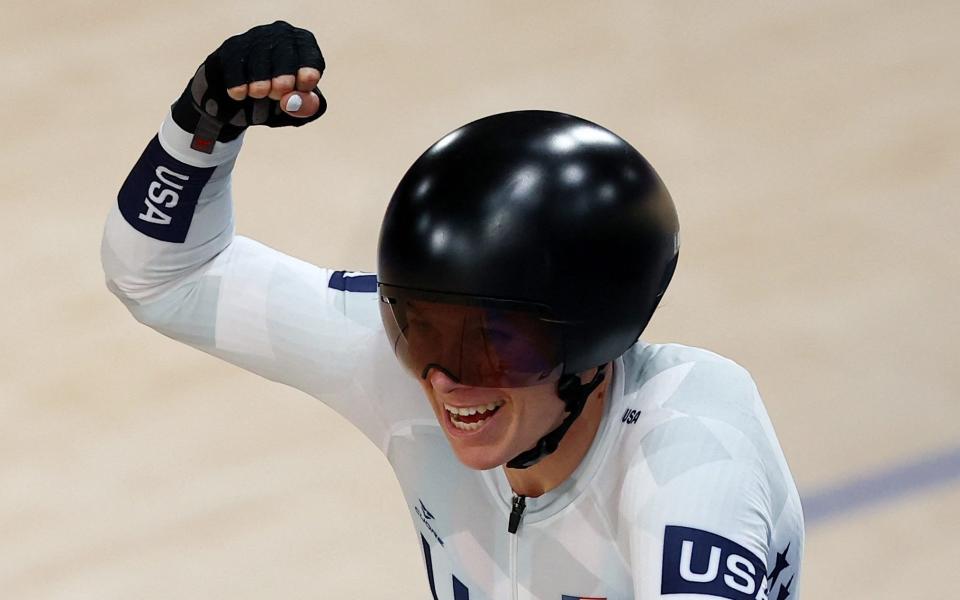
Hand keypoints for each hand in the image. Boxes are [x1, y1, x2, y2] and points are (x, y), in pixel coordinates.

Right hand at [171, 21, 326, 152]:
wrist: (238, 103)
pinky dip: (238, 84)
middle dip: (283, 81)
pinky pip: (235, 65)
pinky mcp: (231, 48)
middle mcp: (280, 34)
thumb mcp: (298, 108)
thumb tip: (291, 101)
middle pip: (285, 55)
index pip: (310, 57)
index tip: (302, 87)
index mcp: (304, 46)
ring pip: (259, 59)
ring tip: (258, 94)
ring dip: (261, 84)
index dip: (308, 74)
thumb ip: (306, 106)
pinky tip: (240, 95)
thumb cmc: (278, 100)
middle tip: (276, 95)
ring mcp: (254, 38)